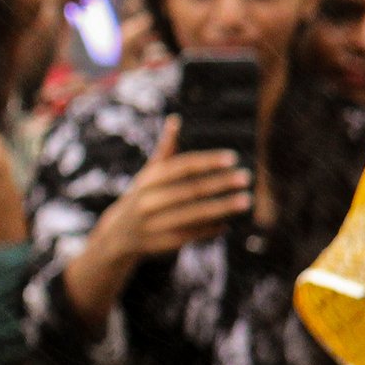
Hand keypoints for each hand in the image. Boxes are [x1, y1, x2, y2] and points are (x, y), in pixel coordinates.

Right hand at [89, 115, 250, 264]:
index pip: (182, 167)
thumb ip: (165, 150)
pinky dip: (211, 229)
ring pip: (194, 215)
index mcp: (148, 180)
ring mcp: (154, 224)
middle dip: (220, 183)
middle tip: (246, 177)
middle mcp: (149, 201)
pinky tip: (229, 223)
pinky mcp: (162, 244)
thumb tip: (176, 120)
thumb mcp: (148, 174)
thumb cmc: (143, 197)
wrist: (118, 235)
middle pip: (190, 190)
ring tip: (246, 200)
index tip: (232, 158)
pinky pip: (192, 235)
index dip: (207, 162)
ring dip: (222, 208)